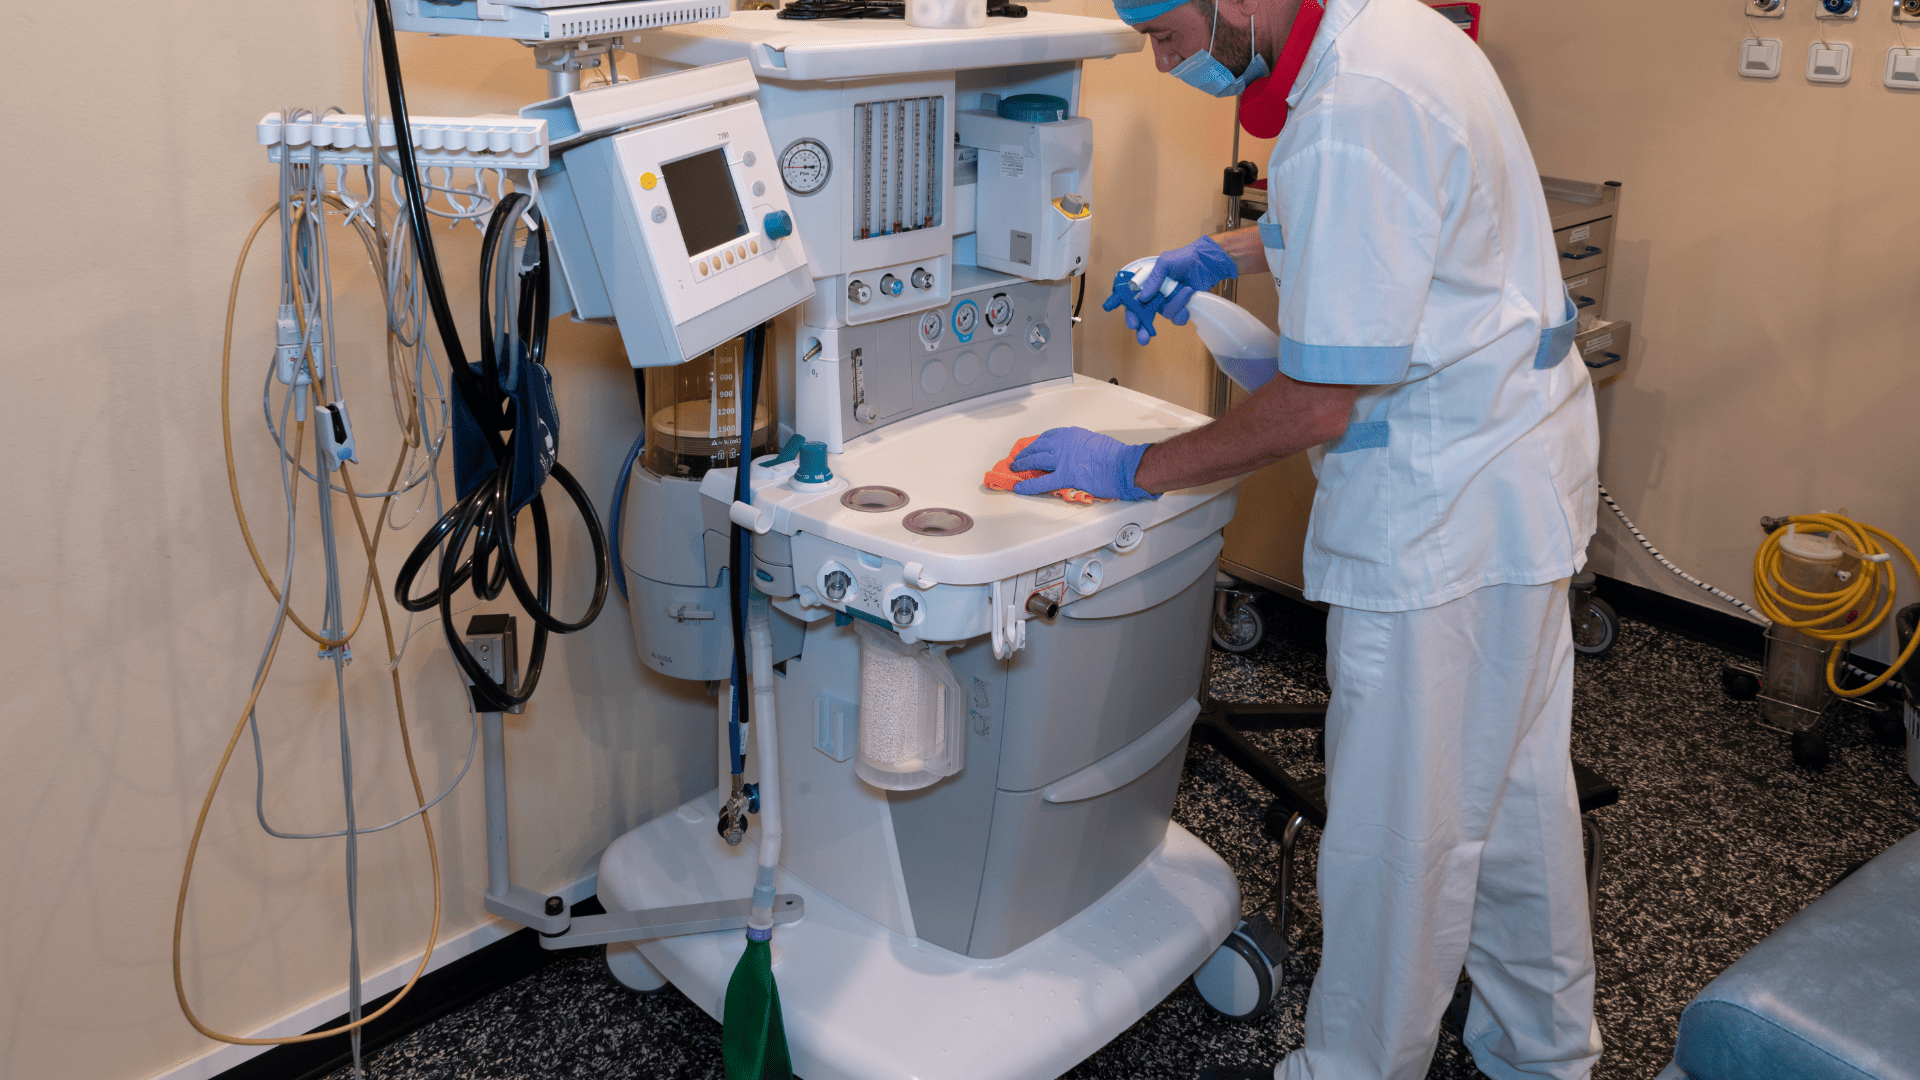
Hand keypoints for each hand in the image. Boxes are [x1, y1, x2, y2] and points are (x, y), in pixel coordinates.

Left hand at [1010, 427, 1158, 501]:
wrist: (1123, 465)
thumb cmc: (1115, 455)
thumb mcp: (1095, 441)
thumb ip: (1081, 446)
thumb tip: (1075, 455)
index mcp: (1071, 434)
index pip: (1048, 437)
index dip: (1038, 443)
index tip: (1034, 446)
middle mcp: (1063, 444)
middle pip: (1038, 448)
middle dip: (1026, 453)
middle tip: (1019, 457)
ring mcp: (1063, 460)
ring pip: (1036, 461)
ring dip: (1023, 464)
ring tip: (1015, 467)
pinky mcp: (1065, 476)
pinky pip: (1042, 482)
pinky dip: (1029, 486)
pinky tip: (1019, 488)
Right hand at [1127, 235, 1237, 345]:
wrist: (1205, 262)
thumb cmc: (1183, 258)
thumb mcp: (1165, 263)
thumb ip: (1153, 279)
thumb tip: (1143, 297)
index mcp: (1147, 285)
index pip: (1133, 302)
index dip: (1131, 314)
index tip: (1133, 323)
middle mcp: (1155, 296)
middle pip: (1144, 316)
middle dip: (1143, 329)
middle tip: (1143, 339)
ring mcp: (1168, 302)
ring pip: (1166, 315)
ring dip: (1176, 305)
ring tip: (1186, 290)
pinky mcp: (1181, 307)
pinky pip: (1178, 318)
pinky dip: (1184, 311)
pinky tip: (1189, 299)